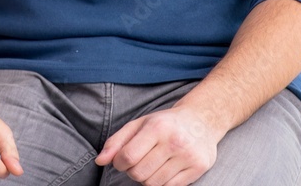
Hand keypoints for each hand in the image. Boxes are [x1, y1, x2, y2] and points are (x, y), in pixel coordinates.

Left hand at [95, 106, 222, 185]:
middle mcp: (173, 142)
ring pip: (154, 184)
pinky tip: (163, 170)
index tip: (121, 161)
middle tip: (137, 162)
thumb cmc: (164, 123)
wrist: (201, 121)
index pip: (128, 156)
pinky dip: (161, 183)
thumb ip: (116, 141)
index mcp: (156, 127)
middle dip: (133, 171)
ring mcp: (187, 157)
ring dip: (146, 179)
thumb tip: (99, 161)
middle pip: (139, 173)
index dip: (119, 163)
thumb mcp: (139, 124)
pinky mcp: (198, 169)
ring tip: (151, 165)